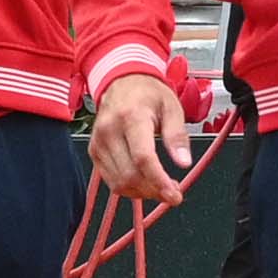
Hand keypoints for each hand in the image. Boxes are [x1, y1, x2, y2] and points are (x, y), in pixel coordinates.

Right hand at [87, 74, 193, 204]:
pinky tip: (144, 183)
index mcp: (131, 117)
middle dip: (154, 191)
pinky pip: (111, 180)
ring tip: (160, 187)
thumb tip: (183, 162)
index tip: (174, 195)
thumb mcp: (171, 107)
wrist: (121, 82)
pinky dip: (129, 188)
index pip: (142, 158)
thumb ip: (177, 136)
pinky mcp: (94, 151)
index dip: (159, 181)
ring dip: (142, 192)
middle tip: (173, 192)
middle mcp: (110, 131)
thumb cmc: (148, 94)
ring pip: (119, 182)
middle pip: (130, 175)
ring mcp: (99, 143)